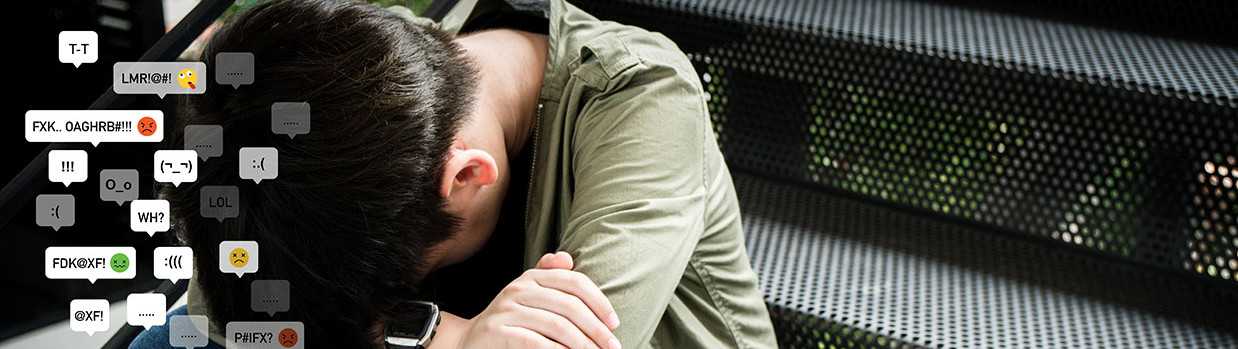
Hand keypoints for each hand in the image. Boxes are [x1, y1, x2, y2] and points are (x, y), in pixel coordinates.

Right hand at [452, 252, 620, 348]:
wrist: (470, 340)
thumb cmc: (511, 318)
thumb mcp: (528, 293)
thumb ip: (549, 275)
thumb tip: (568, 258)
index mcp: (532, 277)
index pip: (575, 282)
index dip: (599, 302)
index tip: (614, 323)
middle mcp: (519, 289)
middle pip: (570, 306)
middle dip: (596, 329)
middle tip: (612, 346)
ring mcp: (506, 310)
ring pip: (557, 326)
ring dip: (583, 344)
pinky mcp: (497, 332)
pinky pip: (535, 342)